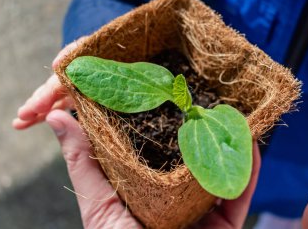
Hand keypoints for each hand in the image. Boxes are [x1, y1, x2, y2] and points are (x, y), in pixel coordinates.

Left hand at [14, 36, 260, 227]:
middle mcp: (174, 199)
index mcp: (145, 192)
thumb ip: (83, 162)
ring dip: (227, 144)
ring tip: (230, 113)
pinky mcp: (225, 226)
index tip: (159, 92)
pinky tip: (249, 143)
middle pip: (190, 159)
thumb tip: (58, 118)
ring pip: (219, 172)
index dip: (157, 122)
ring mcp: (201, 212)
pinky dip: (247, 171)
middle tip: (201, 98)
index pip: (152, 150)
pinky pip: (240, 195)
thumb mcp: (99, 204)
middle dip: (198, 130)